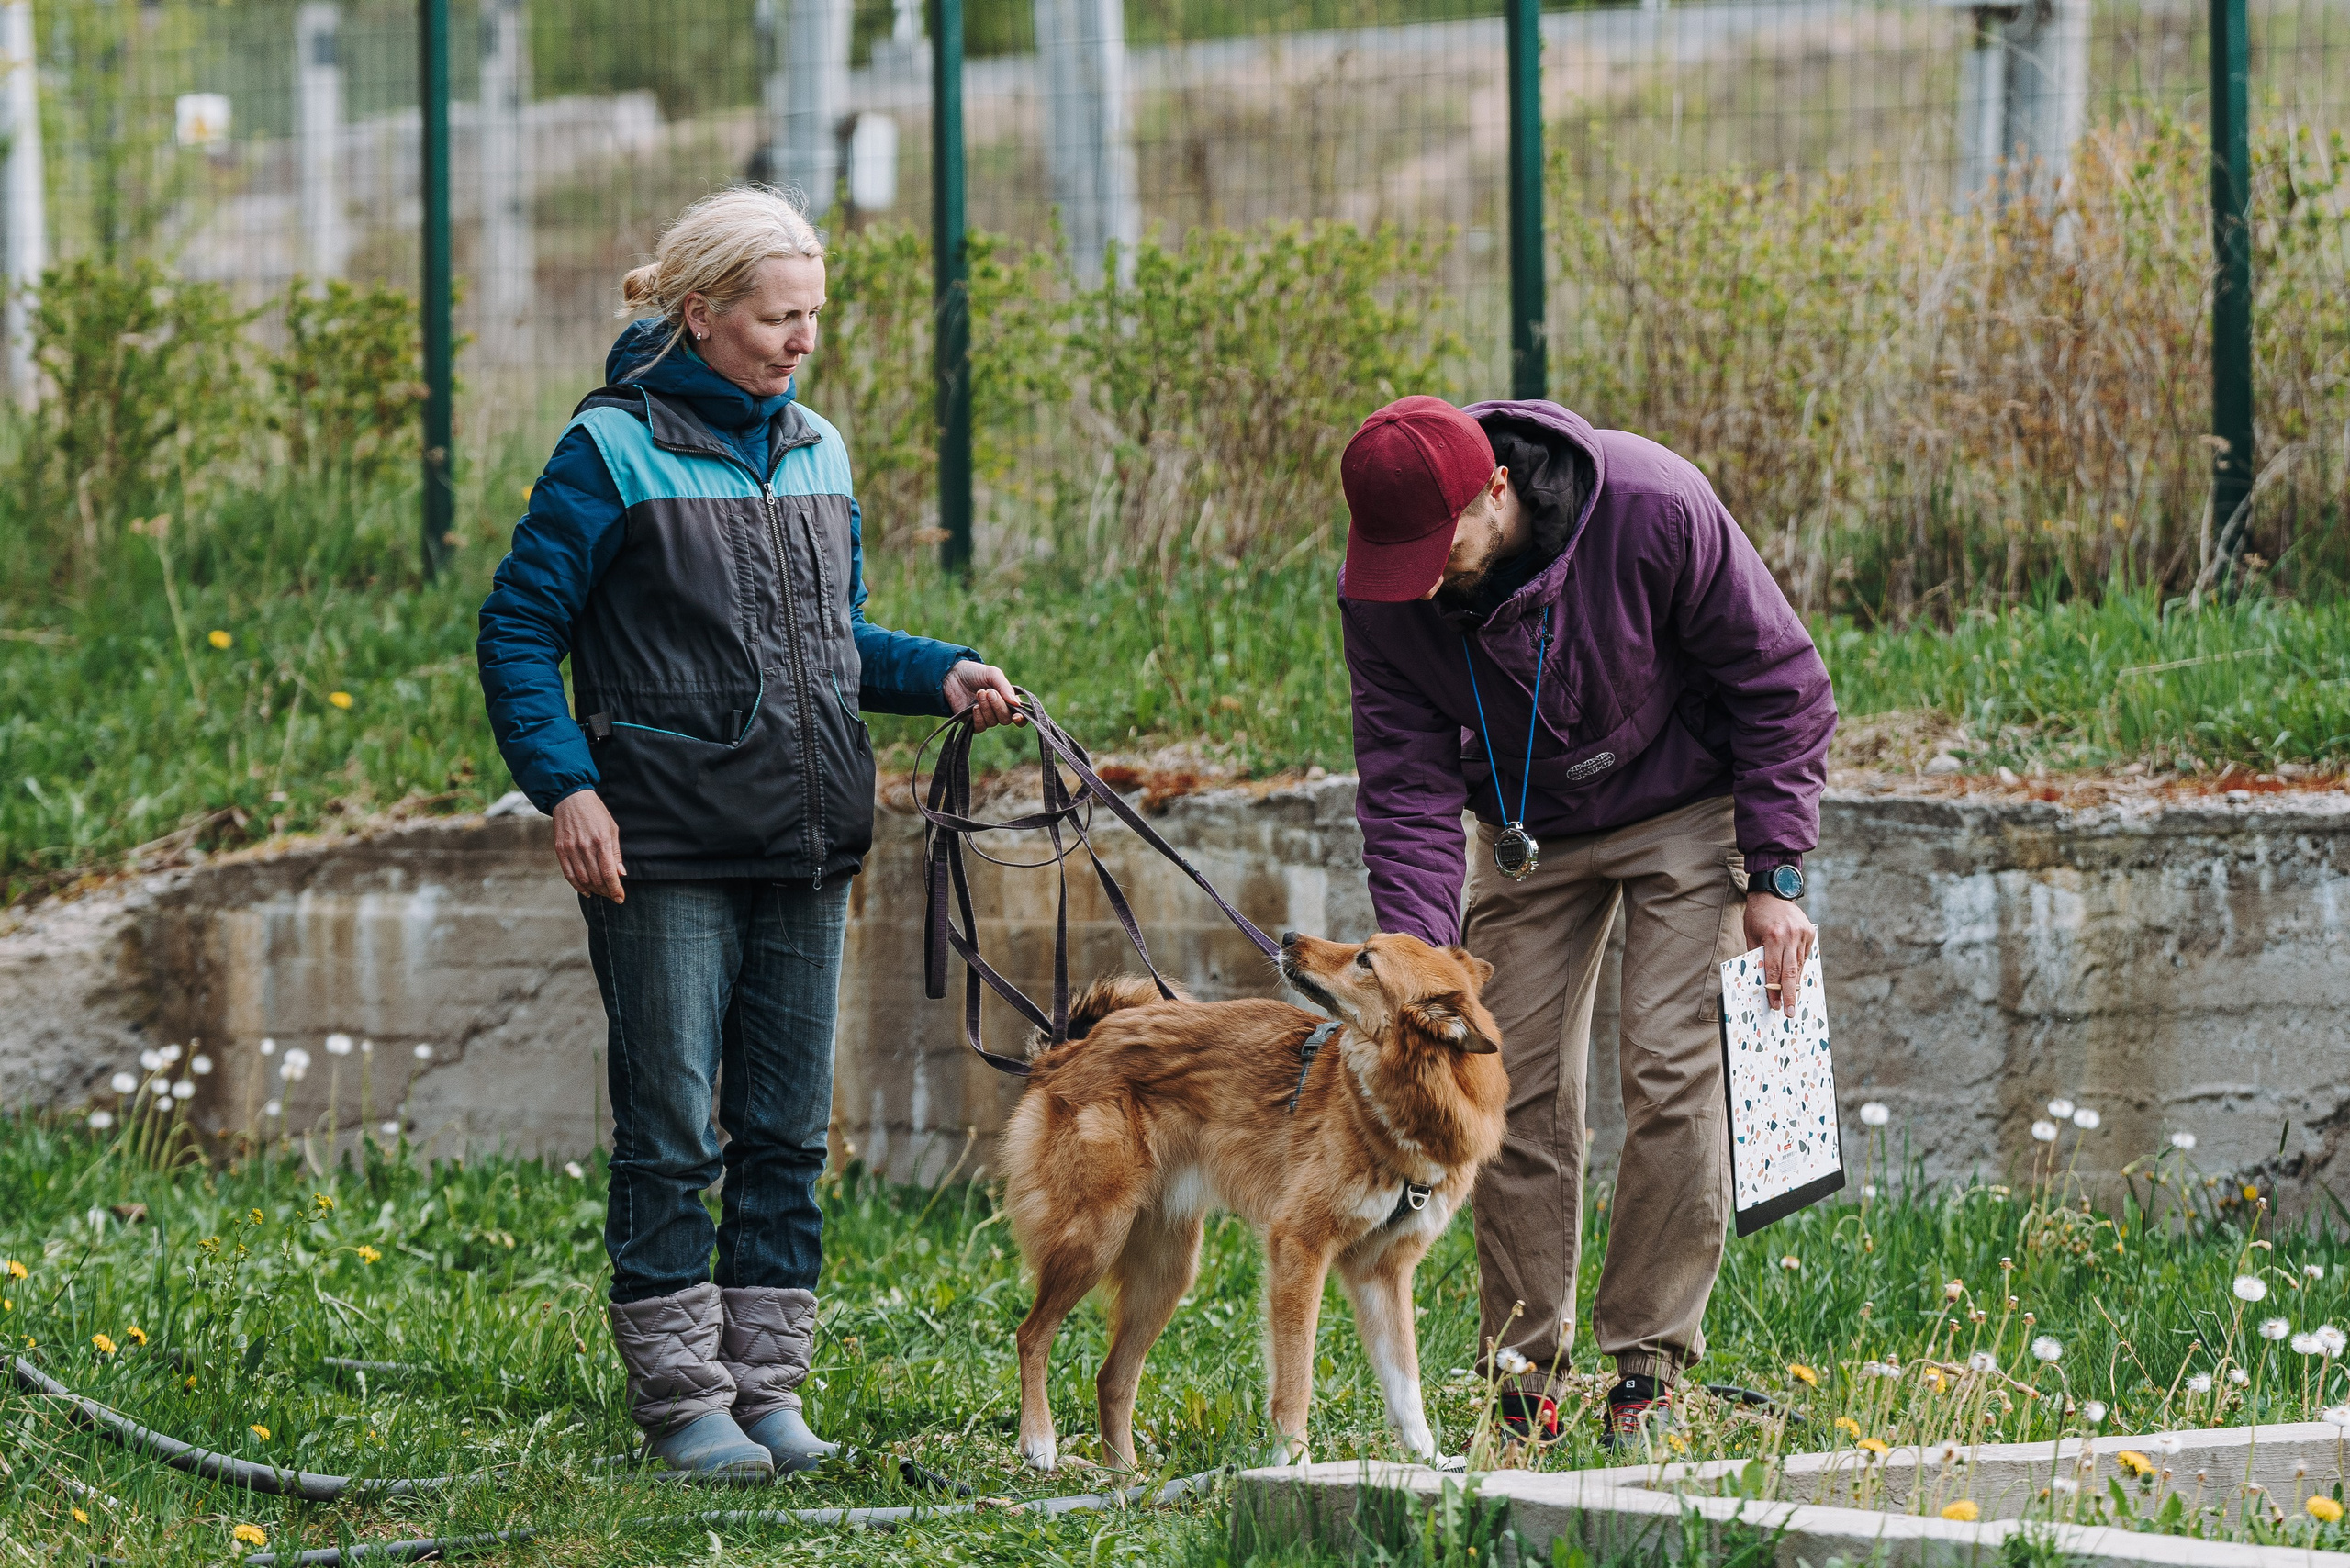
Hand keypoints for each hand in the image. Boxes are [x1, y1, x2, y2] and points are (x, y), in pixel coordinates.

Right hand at [552, 790, 626, 902]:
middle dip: (606, 891)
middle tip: (612, 895)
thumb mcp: (611, 828)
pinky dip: (578, 886)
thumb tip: (620, 874)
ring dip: (594, 890)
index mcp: (601, 841)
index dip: (615, 889)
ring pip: (583, 879)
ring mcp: (571, 849)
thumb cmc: (595, 812)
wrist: (570, 798)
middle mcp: (585, 847)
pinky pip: (568, 874)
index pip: (609, 873)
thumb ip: (616, 853)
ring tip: (601, 893)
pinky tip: (586, 891)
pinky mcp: (560, 850)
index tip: (620, 898)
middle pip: (597, 879)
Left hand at [943, 659, 1022, 731]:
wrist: (951, 674)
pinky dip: (978, 717)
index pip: (1020, 716)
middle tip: (989, 692)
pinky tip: (973, 707)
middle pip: (1006, 719)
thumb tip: (1017, 704)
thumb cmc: (975, 673)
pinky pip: (980, 727)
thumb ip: (1005, 687)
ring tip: (979, 693)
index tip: (1016, 716)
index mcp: (1007, 700)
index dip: (1020, 719)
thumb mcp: (992, 674)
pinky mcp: (971, 722)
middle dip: (998, 706)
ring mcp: (985, 717)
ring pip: (993, 722)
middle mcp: (998, 711)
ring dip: (986, 708)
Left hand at [1743, 890, 1815, 1016]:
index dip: (1774, 990)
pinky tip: (1797, 978)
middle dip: (1790, 995)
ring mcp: (1802, 933)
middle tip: (1790, 1012)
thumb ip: (1758, 956)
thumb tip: (1763, 981)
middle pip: (1791, 972)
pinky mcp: (1810, 932)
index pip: (1774, 970)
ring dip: (1796, 982)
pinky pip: (1805, 955)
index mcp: (1773, 937)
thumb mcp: (1751, 936)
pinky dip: (1800, 966)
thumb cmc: (1757, 916)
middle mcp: (1790, 936)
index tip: (1775, 1005)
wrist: (1773, 892)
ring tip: (1793, 998)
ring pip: (1800, 965)